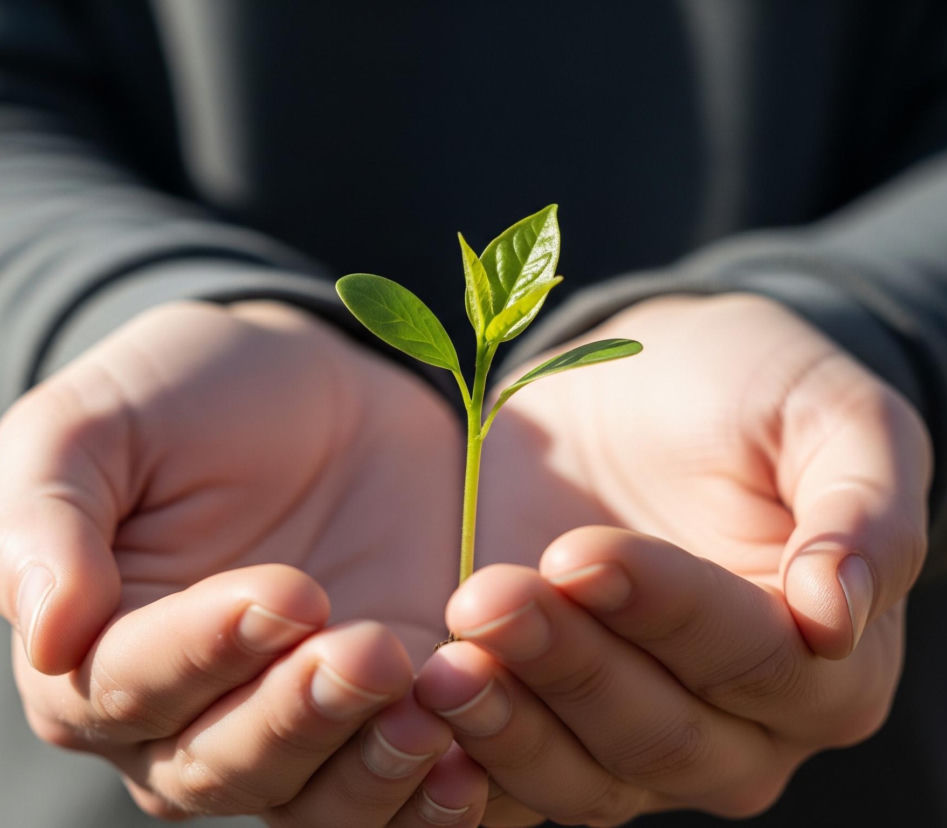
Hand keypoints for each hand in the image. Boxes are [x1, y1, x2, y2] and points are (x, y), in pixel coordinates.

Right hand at [0, 300, 486, 823]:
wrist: (322, 391)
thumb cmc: (195, 394)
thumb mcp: (98, 422)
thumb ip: (49, 517)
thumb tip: (47, 635)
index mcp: (98, 649)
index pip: (131, 686)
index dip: (205, 653)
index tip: (289, 593)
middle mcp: (188, 714)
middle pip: (224, 764)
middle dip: (298, 719)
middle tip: (370, 652)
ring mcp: (292, 721)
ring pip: (312, 799)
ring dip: (371, 773)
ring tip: (432, 719)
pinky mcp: (379, 714)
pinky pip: (395, 788)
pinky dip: (430, 795)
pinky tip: (474, 767)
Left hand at [416, 293, 931, 824]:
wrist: (649, 391)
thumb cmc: (751, 391)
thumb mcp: (830, 414)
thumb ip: (864, 507)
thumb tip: (841, 612)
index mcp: (830, 659)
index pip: (756, 658)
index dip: (668, 611)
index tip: (580, 552)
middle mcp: (744, 725)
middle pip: (663, 732)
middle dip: (571, 667)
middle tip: (486, 597)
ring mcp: (644, 739)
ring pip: (586, 774)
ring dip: (509, 725)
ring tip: (441, 662)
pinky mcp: (559, 724)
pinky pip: (519, 775)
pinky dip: (469, 754)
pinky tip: (416, 702)